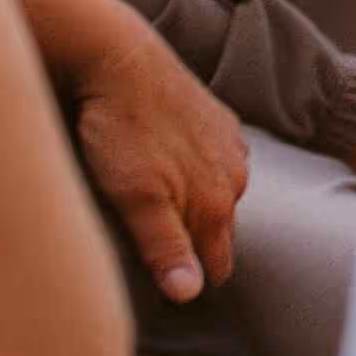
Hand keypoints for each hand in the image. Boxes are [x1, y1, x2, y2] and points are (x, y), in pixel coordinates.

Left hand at [67, 36, 250, 302]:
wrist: (122, 61)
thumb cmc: (121, 133)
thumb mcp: (135, 199)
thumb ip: (166, 247)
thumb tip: (191, 294)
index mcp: (216, 203)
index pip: (216, 262)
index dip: (194, 280)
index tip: (172, 294)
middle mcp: (234, 177)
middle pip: (219, 229)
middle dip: (198, 244)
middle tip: (160, 253)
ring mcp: (231, 146)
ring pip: (219, 194)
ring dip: (199, 206)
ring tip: (165, 210)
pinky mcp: (220, 120)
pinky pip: (217, 160)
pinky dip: (199, 171)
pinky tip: (172, 167)